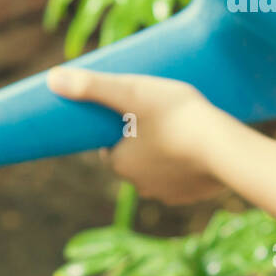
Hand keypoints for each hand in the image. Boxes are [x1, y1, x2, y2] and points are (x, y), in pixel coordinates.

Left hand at [47, 67, 232, 205]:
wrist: (225, 149)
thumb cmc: (176, 116)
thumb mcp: (131, 92)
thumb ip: (92, 86)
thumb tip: (50, 79)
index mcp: (119, 164)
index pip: (109, 146)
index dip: (117, 127)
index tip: (131, 110)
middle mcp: (139, 186)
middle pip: (133, 159)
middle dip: (141, 141)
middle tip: (158, 114)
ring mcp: (168, 194)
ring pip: (158, 170)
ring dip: (164, 155)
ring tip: (179, 129)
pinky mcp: (193, 196)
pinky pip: (183, 180)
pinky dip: (186, 166)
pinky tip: (196, 150)